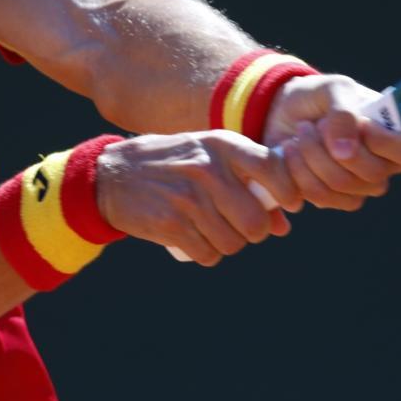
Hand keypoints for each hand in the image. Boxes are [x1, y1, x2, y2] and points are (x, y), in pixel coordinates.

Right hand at [94, 132, 302, 265]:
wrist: (113, 175)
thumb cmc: (172, 166)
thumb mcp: (208, 159)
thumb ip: (248, 184)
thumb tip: (283, 226)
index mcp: (222, 145)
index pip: (274, 169)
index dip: (288, 192)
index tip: (287, 204)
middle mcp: (208, 169)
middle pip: (255, 221)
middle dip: (252, 231)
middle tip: (238, 226)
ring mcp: (188, 198)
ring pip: (233, 243)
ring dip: (226, 244)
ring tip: (210, 230)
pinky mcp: (170, 224)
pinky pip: (208, 254)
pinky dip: (205, 253)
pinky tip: (194, 239)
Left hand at [263, 74, 400, 210]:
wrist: (284, 114)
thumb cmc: (320, 97)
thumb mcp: (333, 89)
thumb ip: (344, 113)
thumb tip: (346, 153)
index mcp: (396, 134)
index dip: (385, 142)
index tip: (360, 123)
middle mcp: (384, 165)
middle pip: (372, 173)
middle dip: (332, 145)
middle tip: (311, 124)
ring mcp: (360, 187)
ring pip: (341, 185)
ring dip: (310, 156)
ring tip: (299, 134)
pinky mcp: (334, 199)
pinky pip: (319, 195)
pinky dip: (297, 171)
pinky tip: (290, 151)